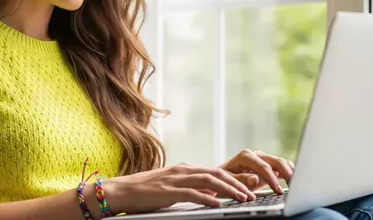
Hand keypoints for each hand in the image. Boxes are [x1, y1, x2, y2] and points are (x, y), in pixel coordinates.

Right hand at [102, 162, 256, 214]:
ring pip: (209, 180)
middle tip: (252, 193)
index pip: (215, 171)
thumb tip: (211, 197)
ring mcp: (175, 179)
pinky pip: (192, 193)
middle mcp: (183, 170)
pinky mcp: (168, 191)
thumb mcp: (173, 189)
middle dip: (237, 183)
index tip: (248, 189)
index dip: (234, 180)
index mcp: (184, 169)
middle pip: (217, 173)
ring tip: (242, 198)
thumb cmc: (145, 192)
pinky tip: (218, 204)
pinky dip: (207, 198)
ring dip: (228, 189)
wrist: (120, 191)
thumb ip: (192, 190)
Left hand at [219, 149, 294, 194]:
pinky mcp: (268, 164)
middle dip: (286, 173)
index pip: (263, 166)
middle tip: (293, 186)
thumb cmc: (223, 180)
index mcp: (245, 156)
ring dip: (290, 172)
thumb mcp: (228, 181)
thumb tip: (254, 178)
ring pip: (280, 161)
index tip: (277, 190)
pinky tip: (294, 179)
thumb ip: (241, 180)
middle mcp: (255, 154)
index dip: (271, 178)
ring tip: (296, 185)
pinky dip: (289, 171)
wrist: (222, 177)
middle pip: (275, 161)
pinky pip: (282, 165)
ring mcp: (263, 158)